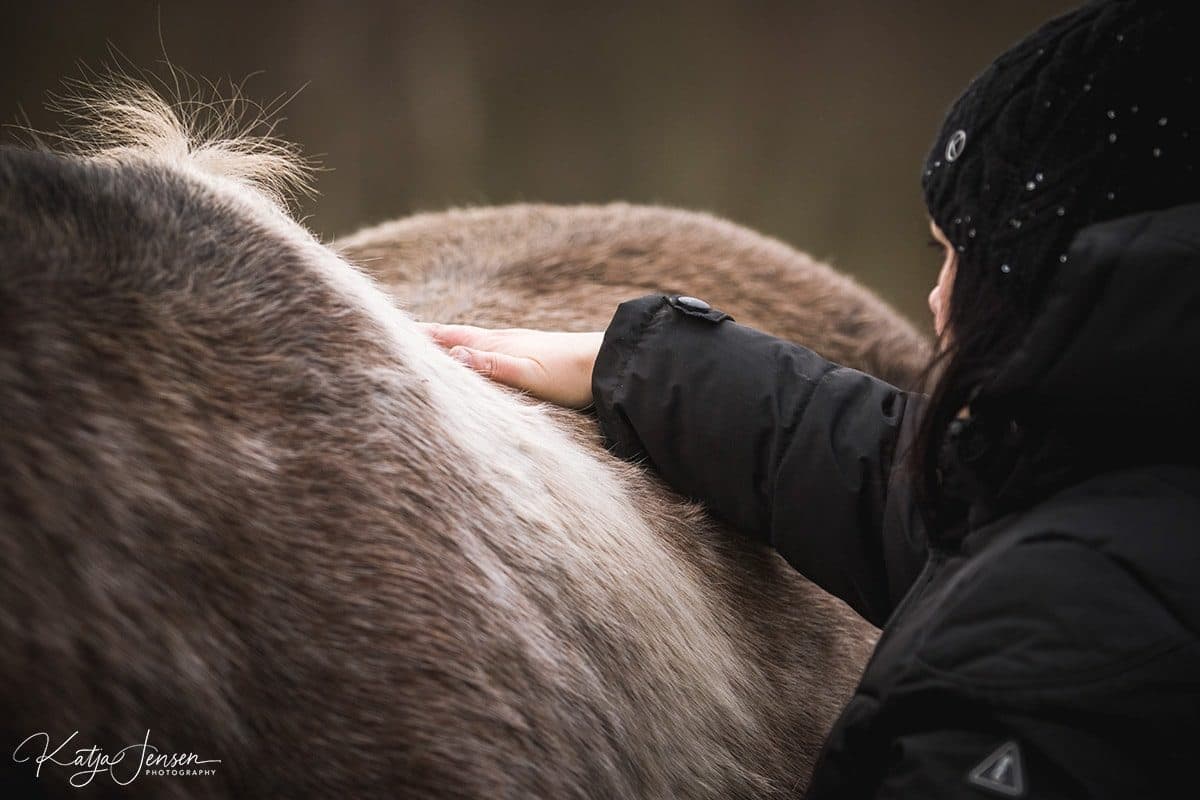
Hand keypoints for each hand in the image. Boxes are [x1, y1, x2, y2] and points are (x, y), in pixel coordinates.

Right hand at [417, 322, 602, 408]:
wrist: (609, 364)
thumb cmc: (570, 374)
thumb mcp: (529, 374)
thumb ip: (494, 366)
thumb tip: (454, 355)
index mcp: (497, 345)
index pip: (450, 337)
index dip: (422, 335)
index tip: (390, 330)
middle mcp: (503, 340)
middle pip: (457, 336)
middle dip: (429, 337)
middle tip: (399, 335)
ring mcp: (517, 345)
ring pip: (473, 342)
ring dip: (449, 342)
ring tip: (430, 344)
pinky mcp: (530, 355)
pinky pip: (490, 351)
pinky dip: (472, 352)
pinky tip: (477, 357)